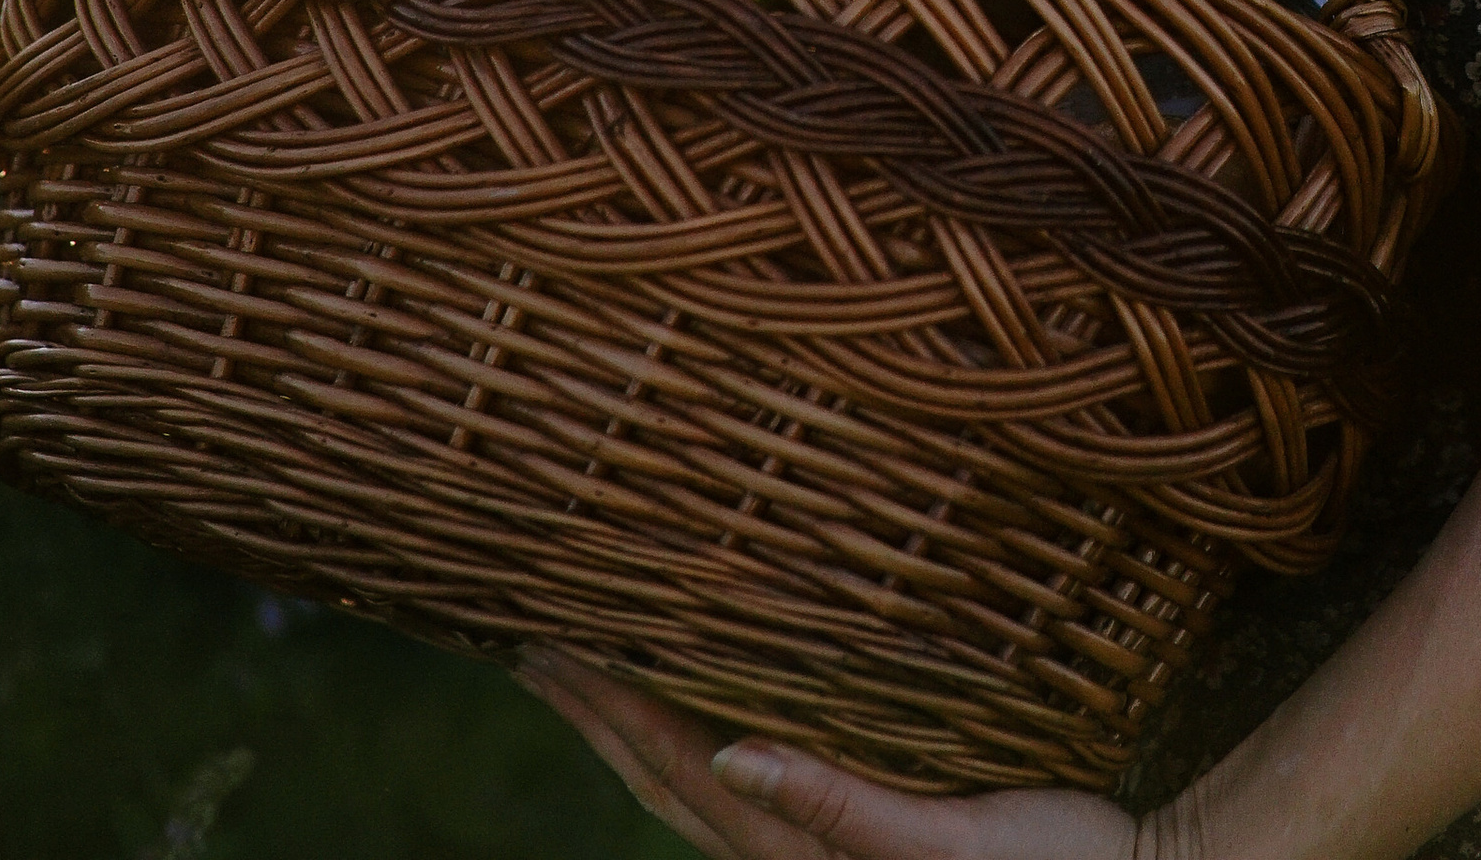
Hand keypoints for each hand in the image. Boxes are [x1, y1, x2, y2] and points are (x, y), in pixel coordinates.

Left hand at [519, 651, 1141, 859]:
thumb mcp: (953, 847)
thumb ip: (845, 808)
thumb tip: (736, 755)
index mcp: (807, 855)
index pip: (679, 766)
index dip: (609, 706)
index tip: (544, 645)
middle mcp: (798, 858)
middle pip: (665, 780)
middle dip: (594, 712)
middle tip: (527, 642)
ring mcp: (821, 856)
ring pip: (693, 790)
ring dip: (629, 730)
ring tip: (581, 669)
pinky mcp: (858, 845)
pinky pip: (741, 794)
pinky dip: (691, 748)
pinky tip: (690, 718)